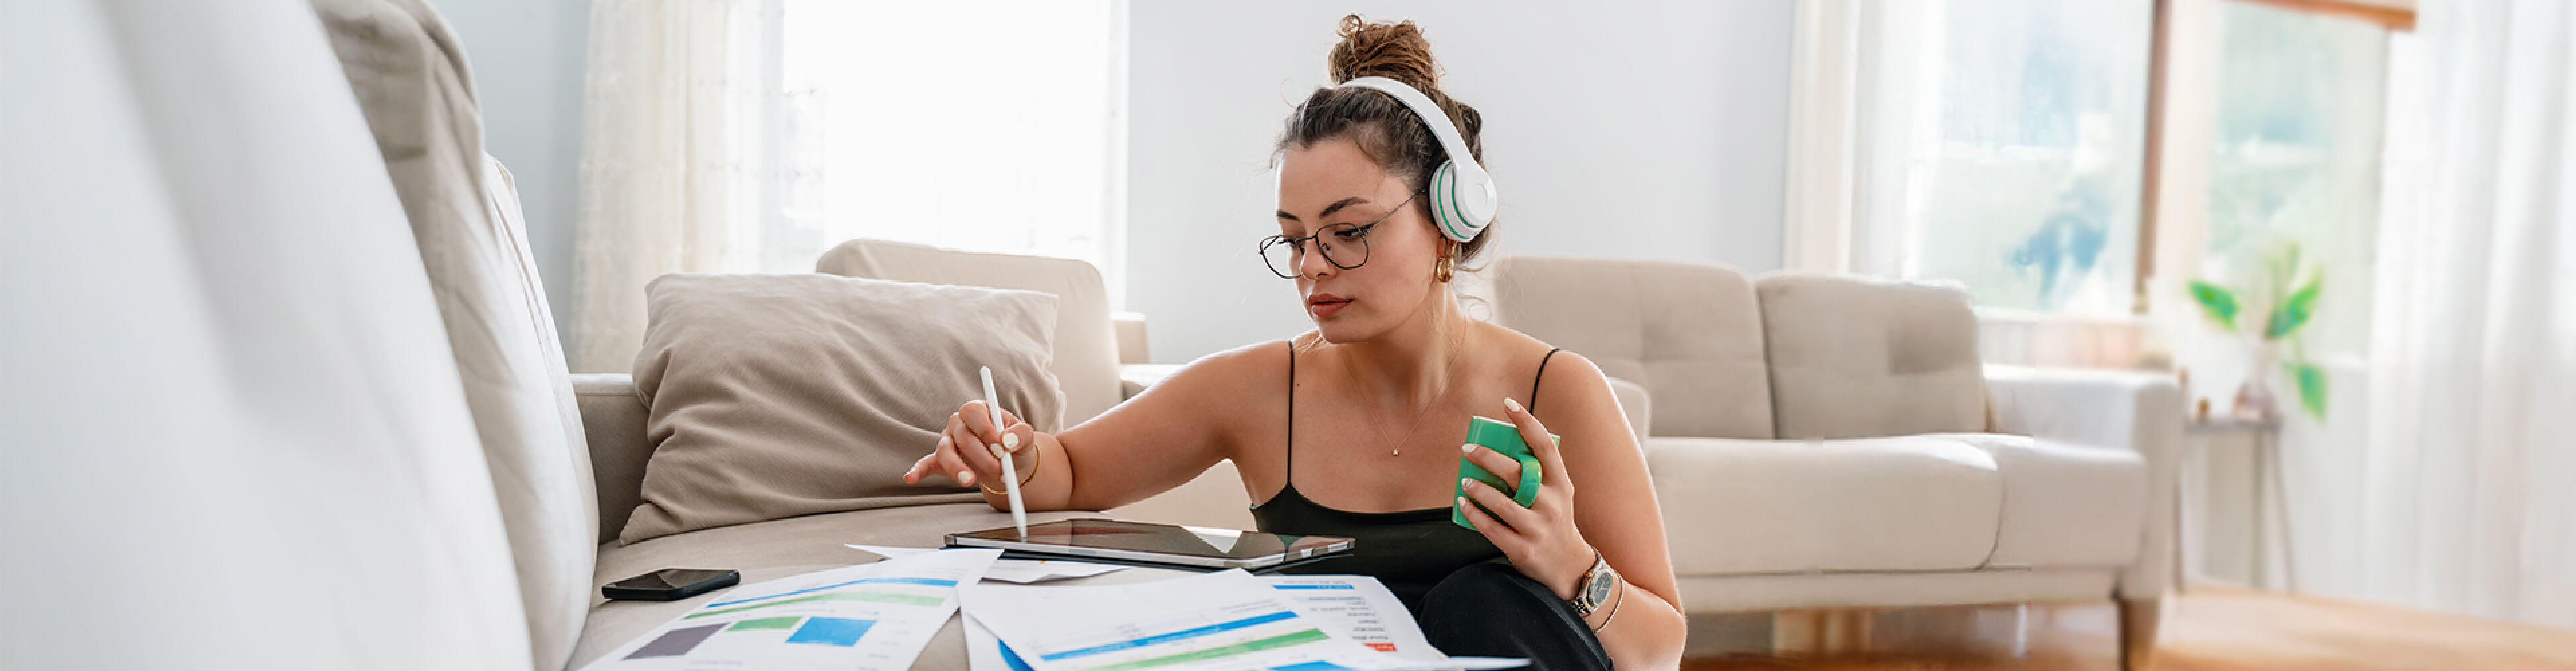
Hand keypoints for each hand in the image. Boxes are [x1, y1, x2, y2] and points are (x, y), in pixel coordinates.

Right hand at [901, 400, 1036, 488]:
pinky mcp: (940, 460)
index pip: (973, 412)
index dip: (985, 428)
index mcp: (978, 410)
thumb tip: (1007, 441)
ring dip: (958, 468)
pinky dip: (917, 471)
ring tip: (971, 482)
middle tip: (1000, 470)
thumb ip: (1021, 434)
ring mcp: (947, 441)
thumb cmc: (1015, 445)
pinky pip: (926, 464)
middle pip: (962, 436)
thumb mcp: (1026, 437)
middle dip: (981, 455)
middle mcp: (958, 423)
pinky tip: (910, 478)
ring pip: (945, 451)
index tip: (1000, 447)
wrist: (1011, 464)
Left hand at [1456, 396, 1593, 599]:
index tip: (1508, 403)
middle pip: (1518, 472)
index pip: (1546, 445)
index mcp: (1561, 484)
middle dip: (1489, 457)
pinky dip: (1474, 515)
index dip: (1527, 422)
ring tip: (1464, 480)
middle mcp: (1552, 504)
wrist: (1568, 566)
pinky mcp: (1523, 549)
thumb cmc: (1554, 520)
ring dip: (1478, 488)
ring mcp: (1538, 528)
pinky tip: (1463, 504)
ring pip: (1502, 503)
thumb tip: (1497, 447)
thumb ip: (1537, 474)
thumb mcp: (1557, 494)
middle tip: (1468, 448)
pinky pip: (1492, 529)